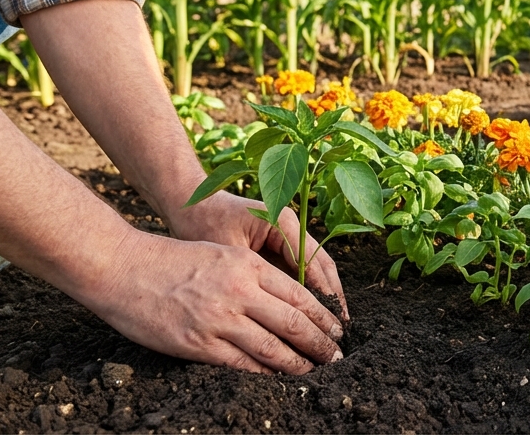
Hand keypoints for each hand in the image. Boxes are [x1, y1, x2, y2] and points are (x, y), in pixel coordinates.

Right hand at [79, 230, 343, 373]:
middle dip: (321, 344)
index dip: (324, 317)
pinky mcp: (198, 344)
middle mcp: (239, 292)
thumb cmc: (174, 259)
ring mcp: (219, 320)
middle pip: (294, 323)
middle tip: (337, 357)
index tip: (338, 330)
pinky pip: (242, 364)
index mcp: (249, 266)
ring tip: (315, 371)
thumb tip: (290, 299)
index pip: (301, 296)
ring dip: (300, 364)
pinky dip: (266, 373)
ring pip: (273, 348)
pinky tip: (279, 378)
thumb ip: (256, 274)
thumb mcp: (224, 253)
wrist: (124, 268)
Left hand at [166, 192, 347, 318]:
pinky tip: (309, 316)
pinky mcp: (279, 245)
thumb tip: (280, 313)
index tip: (332, 317)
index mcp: (283, 221)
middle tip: (341, 327)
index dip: (323, 291)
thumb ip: (256, 277)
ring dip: (322, 296)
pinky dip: (304, 293)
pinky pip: (298, 271)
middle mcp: (291, 226)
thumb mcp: (229, 253)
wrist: (189, 203)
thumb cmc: (203, 225)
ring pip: (314, 269)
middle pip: (321, 264)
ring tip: (331, 326)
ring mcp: (287, 235)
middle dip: (330, 296)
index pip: (312, 260)